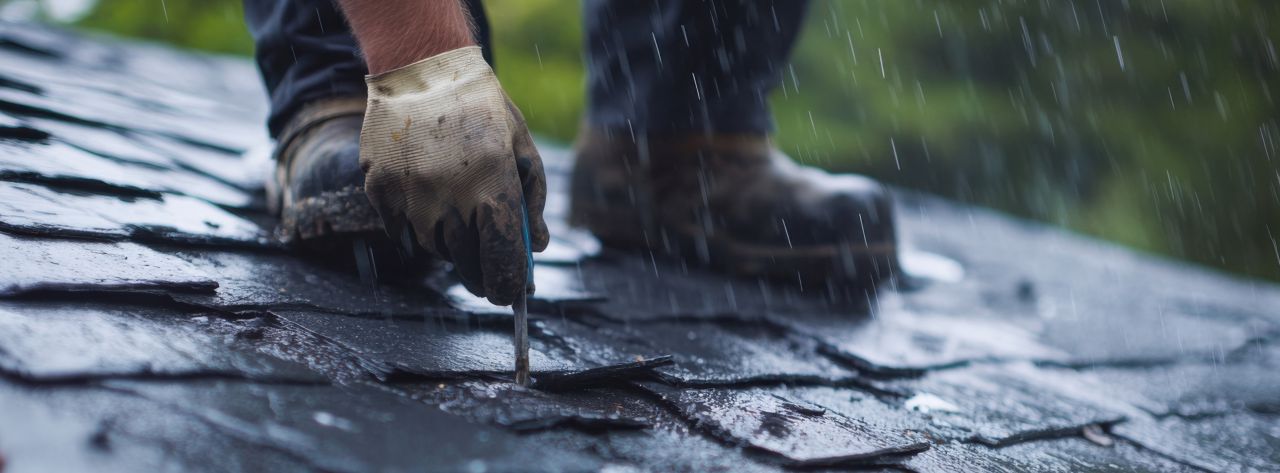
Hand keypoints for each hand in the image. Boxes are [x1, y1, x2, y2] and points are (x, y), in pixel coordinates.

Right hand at [359, 46, 548, 304]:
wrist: (422, 71)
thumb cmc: (482, 109)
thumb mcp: (522, 148)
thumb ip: (532, 201)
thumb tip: (537, 248)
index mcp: (492, 186)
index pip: (502, 258)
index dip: (508, 284)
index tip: (510, 295)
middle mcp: (449, 198)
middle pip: (467, 262)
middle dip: (481, 274)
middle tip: (488, 280)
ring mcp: (410, 196)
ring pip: (434, 248)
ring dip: (451, 245)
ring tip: (457, 218)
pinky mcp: (379, 191)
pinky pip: (400, 230)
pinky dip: (416, 227)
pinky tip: (426, 203)